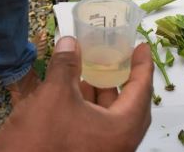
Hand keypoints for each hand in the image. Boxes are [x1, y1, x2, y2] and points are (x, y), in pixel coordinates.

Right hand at [0, 36, 153, 151]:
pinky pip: (95, 126)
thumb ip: (66, 66)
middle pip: (128, 104)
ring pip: (109, 116)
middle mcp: (118, 144)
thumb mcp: (54, 94)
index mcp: (121, 129)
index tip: (141, 47)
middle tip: (115, 55)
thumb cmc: (40, 138)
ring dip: (100, 91)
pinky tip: (72, 90)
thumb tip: (70, 42)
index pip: (141, 90)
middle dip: (120, 78)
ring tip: (89, 67)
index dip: (142, 65)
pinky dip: (87, 105)